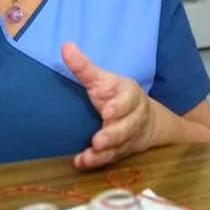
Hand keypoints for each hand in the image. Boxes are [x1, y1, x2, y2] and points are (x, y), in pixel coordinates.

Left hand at [62, 41, 157, 169]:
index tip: (107, 111)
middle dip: (112, 134)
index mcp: (130, 96)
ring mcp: (127, 137)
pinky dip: (96, 161)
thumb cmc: (116, 95)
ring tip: (89, 155)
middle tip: (98, 140)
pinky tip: (81, 162)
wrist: (144, 121)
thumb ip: (84, 67)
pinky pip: (110, 159)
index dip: (119, 107)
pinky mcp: (119, 152)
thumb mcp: (103, 79)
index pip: (128, 100)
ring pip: (118, 146)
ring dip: (103, 152)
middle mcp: (132, 118)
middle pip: (126, 128)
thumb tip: (65, 46)